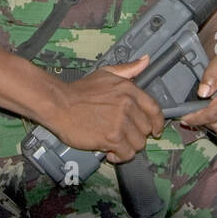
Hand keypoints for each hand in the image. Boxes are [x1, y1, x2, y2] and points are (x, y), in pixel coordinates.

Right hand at [43, 55, 163, 162]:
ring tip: (114, 144)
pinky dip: (119, 156)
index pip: (154, 109)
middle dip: (135, 135)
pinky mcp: (111, 138)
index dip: (157, 122)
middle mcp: (128, 105)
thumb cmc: (80, 90)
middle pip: (146, 129)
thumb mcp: (105, 74)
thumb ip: (128, 69)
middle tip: (122, 135)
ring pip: (138, 143)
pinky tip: (109, 152)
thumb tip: (146, 60)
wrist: (59, 104)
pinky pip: (126, 153)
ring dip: (127, 147)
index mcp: (129, 90)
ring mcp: (120, 122)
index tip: (155, 130)